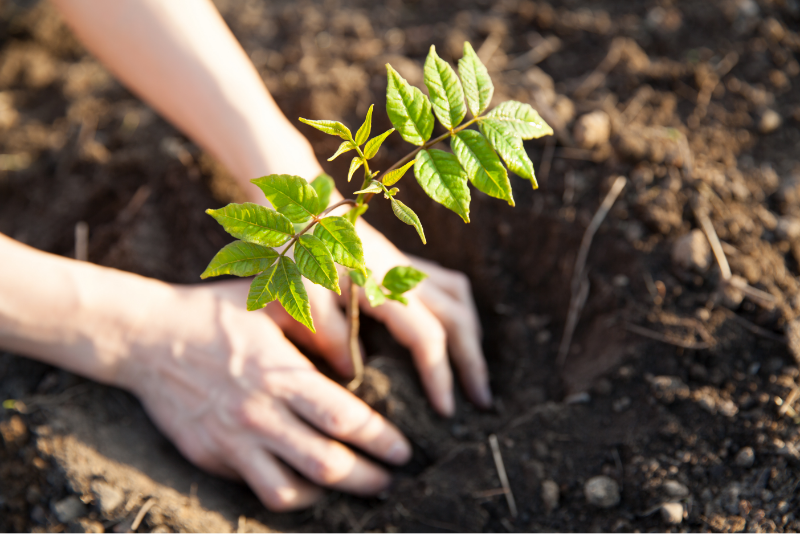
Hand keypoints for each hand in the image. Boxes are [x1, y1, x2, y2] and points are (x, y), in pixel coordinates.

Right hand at [117, 280, 411, 510]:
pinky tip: (306, 485)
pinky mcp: (210, 457)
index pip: (344, 418)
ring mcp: (231, 441)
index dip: (381, 439)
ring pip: (291, 490)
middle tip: (389, 480)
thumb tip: (354, 361)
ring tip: (352, 487)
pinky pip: (256, 490)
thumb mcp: (270, 302)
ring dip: (329, 495)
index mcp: (279, 373)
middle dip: (367, 478)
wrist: (145, 336)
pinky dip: (288, 495)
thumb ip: (317, 325)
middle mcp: (258, 413)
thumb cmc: (215, 313)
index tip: (402, 450)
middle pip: (327, 464)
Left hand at [266, 218, 491, 416]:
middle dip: (473, 362)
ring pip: (460, 299)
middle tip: (482, 402)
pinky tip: (452, 333)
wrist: (301, 207)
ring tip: (472, 371)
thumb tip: (354, 373)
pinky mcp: (403, 262)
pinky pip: (448, 286)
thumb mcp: (304, 296)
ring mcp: (408, 266)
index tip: (445, 411)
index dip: (440, 375)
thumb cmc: (297, 251)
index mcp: (384, 286)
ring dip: (471, 336)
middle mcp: (406, 275)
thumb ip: (330, 334)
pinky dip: (459, 312)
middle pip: (458, 319)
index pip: (427, 337)